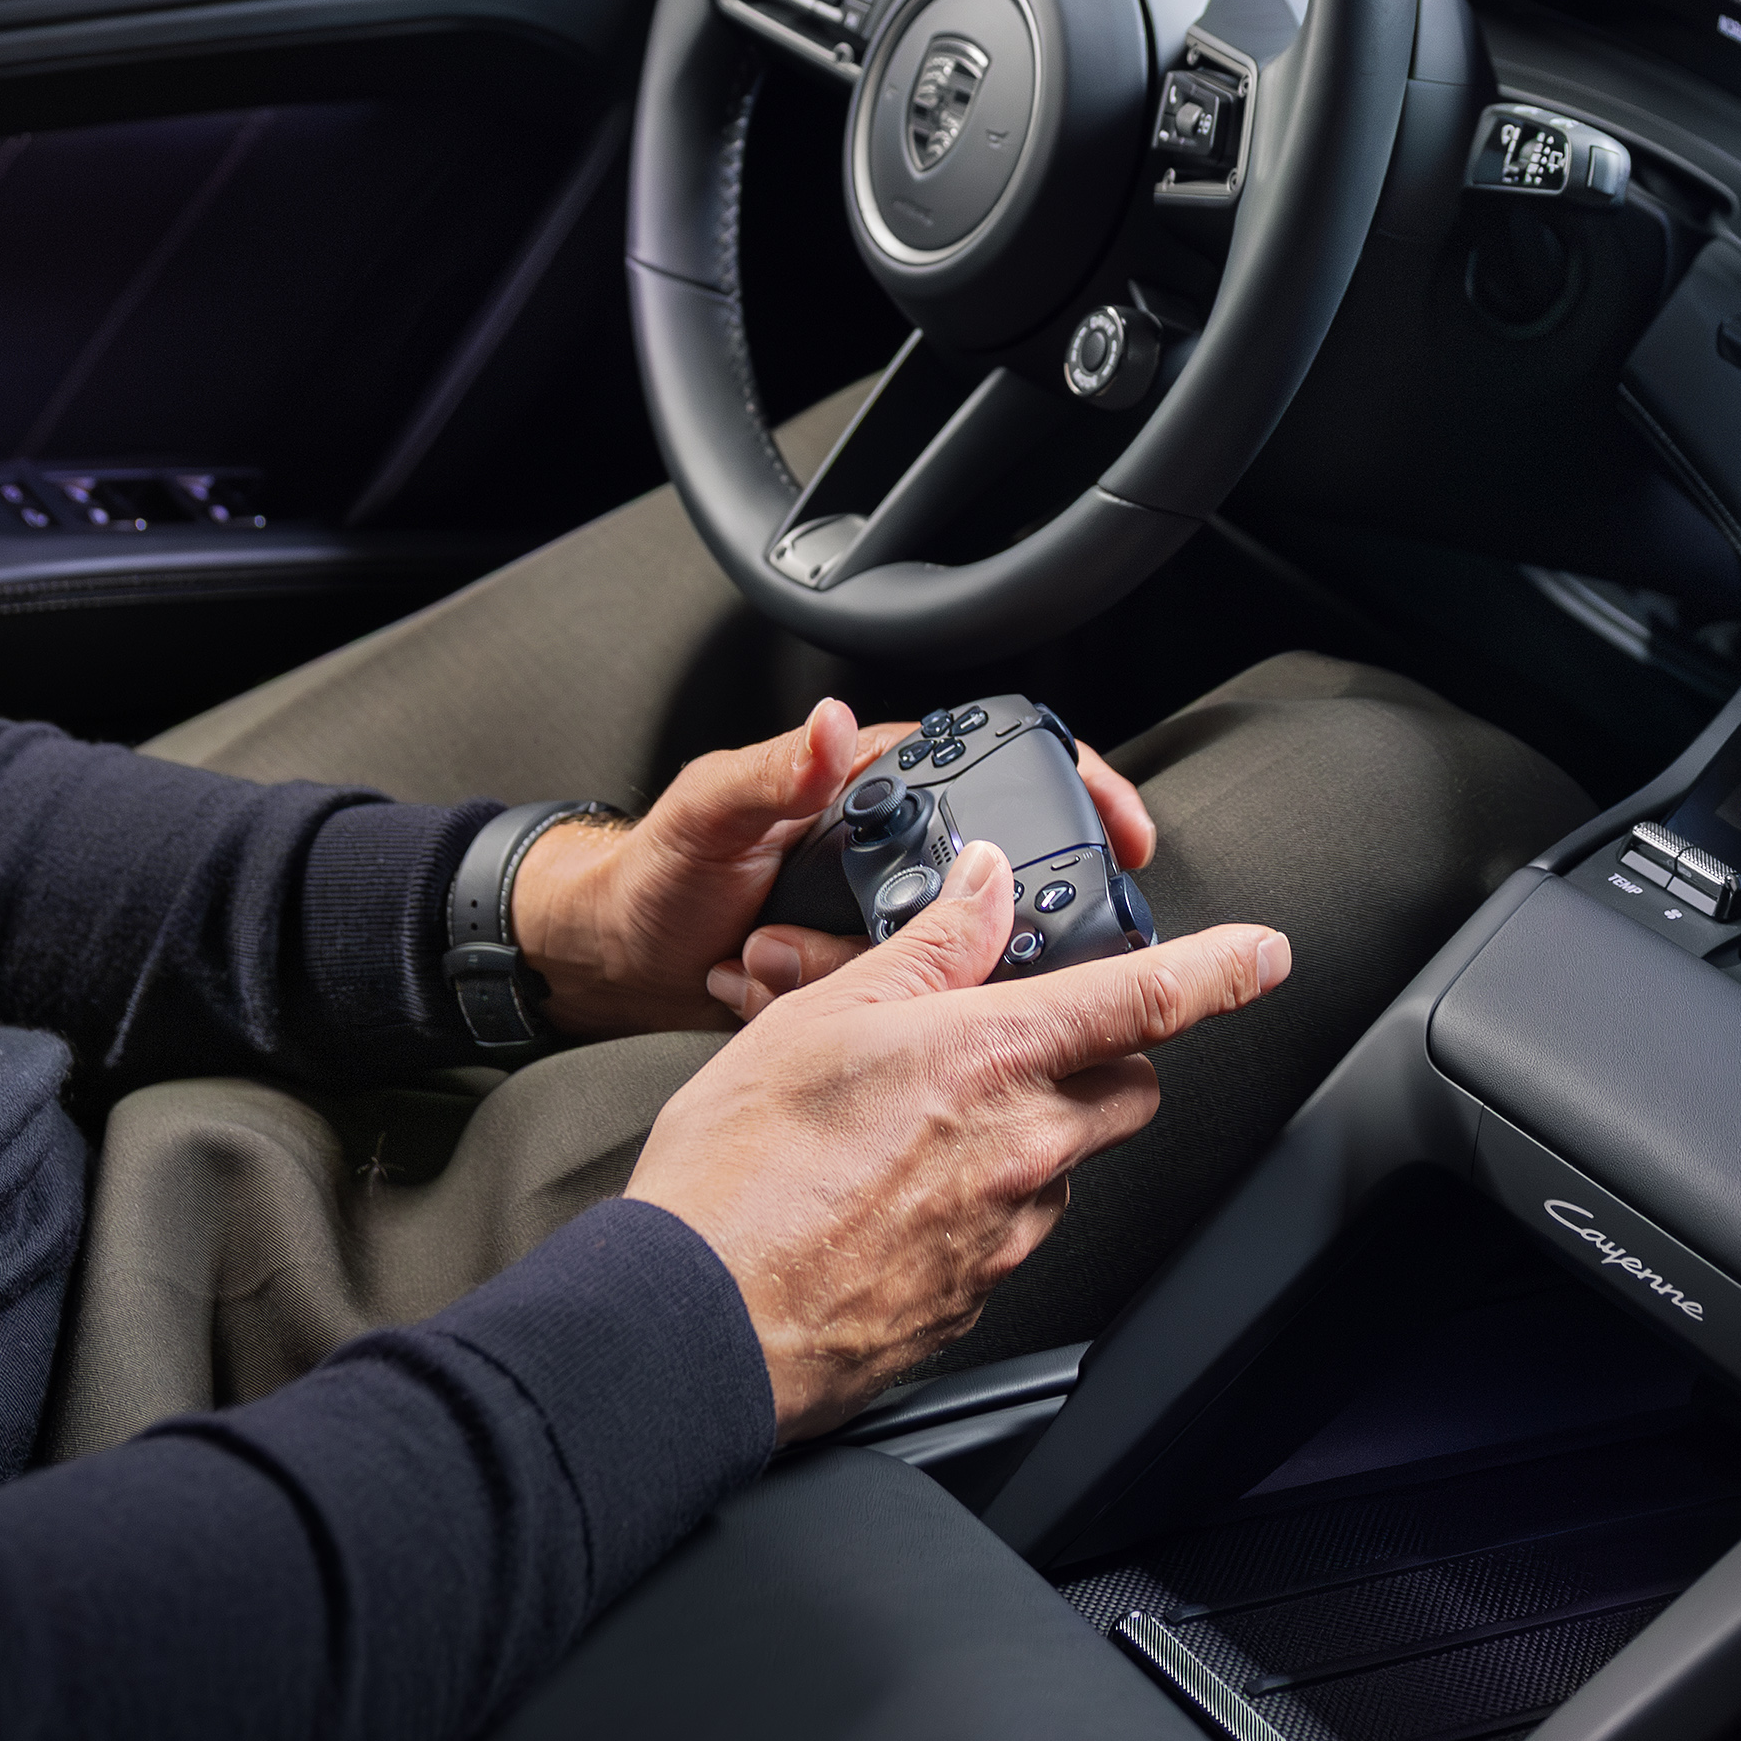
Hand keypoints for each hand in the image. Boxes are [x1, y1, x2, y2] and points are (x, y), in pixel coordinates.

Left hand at [511, 702, 1163, 1034]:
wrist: (616, 963)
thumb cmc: (655, 872)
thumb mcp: (707, 810)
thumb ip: (772, 770)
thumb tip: (835, 728)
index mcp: (876, 783)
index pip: (1005, 767)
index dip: (1080, 792)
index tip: (1125, 835)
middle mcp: (897, 845)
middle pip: (996, 880)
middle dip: (973, 926)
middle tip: (940, 952)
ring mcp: (888, 916)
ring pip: (952, 956)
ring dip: (887, 977)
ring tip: (780, 957)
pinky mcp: (871, 980)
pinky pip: (906, 1004)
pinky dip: (857, 1013)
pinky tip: (777, 986)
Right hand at [620, 843, 1287, 1433]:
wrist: (696, 1326)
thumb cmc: (738, 1171)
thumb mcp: (820, 1018)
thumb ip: (926, 950)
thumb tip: (982, 890)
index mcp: (994, 1059)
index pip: (1149, 1001)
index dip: (1222, 969)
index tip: (1266, 953)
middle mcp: (1024, 1149)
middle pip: (1125, 1089)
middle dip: (1100, 1056)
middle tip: (1017, 1040)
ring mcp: (1007, 1232)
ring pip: (1065, 1162)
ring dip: (1024, 1133)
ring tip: (909, 1127)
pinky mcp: (978, 1297)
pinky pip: (1009, 1232)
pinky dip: (973, 1204)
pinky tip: (888, 1198)